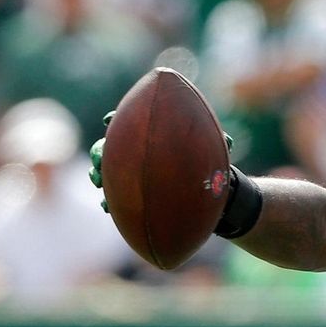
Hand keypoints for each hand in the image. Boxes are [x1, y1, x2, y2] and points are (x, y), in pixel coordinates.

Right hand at [89, 111, 231, 212]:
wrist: (215, 197)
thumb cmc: (214, 169)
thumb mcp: (217, 153)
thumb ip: (219, 144)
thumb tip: (228, 141)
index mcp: (154, 140)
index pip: (130, 125)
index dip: (116, 121)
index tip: (109, 120)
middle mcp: (141, 156)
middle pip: (109, 149)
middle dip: (100, 150)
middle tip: (99, 155)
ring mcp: (136, 179)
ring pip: (107, 174)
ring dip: (98, 175)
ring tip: (97, 179)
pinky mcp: (137, 199)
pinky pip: (117, 202)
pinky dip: (109, 204)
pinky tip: (107, 207)